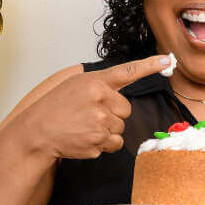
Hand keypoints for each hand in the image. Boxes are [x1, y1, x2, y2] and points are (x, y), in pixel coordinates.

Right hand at [21, 55, 169, 159]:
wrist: (37, 131)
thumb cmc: (56, 107)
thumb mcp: (76, 85)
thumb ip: (100, 86)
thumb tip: (120, 96)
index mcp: (96, 82)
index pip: (128, 71)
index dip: (150, 65)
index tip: (167, 60)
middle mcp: (101, 100)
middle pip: (126, 109)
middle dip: (113, 113)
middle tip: (91, 114)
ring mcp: (101, 122)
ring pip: (121, 127)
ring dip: (108, 129)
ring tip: (85, 126)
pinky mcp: (99, 142)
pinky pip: (114, 144)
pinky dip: (104, 143)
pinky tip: (87, 137)